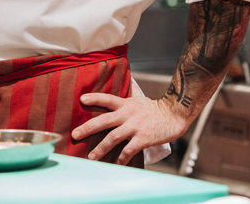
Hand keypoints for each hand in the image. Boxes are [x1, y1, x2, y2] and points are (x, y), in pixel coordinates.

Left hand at [72, 93, 189, 164]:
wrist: (175, 114)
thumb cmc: (157, 109)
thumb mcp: (141, 99)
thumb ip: (131, 95)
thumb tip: (127, 85)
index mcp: (126, 104)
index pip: (107, 99)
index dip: (94, 98)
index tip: (81, 99)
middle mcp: (128, 114)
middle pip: (104, 120)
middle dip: (88, 128)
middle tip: (75, 135)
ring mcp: (135, 126)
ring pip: (113, 138)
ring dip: (100, 149)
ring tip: (90, 157)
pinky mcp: (143, 138)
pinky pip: (128, 150)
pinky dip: (120, 158)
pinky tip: (115, 164)